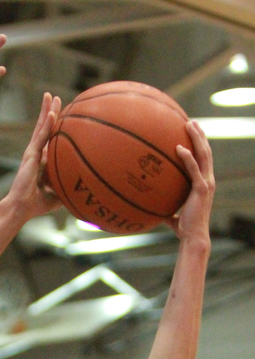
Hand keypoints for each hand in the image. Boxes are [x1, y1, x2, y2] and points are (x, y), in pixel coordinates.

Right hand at [3, 92, 62, 221]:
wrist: (21, 208)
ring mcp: (32, 153)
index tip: (62, 115)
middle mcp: (36, 154)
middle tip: (55, 98)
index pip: (49, 140)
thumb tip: (87, 189)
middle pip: (44, 128)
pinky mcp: (30, 155)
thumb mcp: (58, 194)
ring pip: (41, 127)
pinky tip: (51, 113)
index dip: (54, 127)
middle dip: (49, 112)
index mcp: (42, 161)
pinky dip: (46, 125)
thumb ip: (69, 187)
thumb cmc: (37, 205)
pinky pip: (40, 137)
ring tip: (50, 96)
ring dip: (46, 110)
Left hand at [166, 120, 214, 242]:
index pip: (203, 159)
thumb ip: (165, 206)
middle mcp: (208, 180)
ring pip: (203, 155)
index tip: (192, 132)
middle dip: (200, 135)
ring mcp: (206, 183)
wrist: (192, 237)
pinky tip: (179, 149)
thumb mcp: (173, 212)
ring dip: (197, 139)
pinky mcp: (201, 189)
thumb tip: (150, 206)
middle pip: (206, 152)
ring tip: (189, 125)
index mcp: (203, 183)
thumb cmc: (183, 227)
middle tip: (191, 121)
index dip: (199, 145)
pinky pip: (194, 170)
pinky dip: (187, 158)